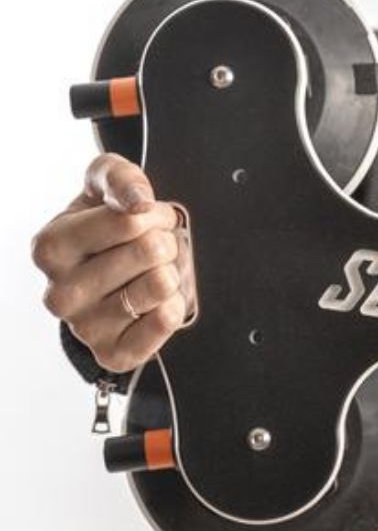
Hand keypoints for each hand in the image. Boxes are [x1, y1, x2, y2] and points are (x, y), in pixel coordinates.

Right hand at [31, 152, 194, 373]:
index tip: (146, 219)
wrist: (111, 281)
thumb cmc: (106, 229)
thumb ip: (118, 177)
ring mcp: (84, 327)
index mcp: (51, 247)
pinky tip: (160, 301)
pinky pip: (164, 322)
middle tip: (154, 248)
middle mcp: (60, 292)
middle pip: (151, 251)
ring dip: (172, 272)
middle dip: (165, 242)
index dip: (153, 214)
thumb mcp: (104, 188)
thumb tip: (137, 200)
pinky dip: (174, 306)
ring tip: (154, 272)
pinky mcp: (112, 353)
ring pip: (161, 284)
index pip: (130, 221)